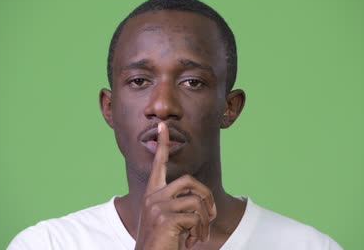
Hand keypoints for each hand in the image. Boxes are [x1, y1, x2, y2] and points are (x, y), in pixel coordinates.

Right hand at [135, 122, 216, 248]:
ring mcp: (158, 207)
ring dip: (204, 221)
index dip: (162, 144)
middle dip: (206, 197)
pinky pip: (196, 217)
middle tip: (210, 217)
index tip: (163, 126)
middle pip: (189, 181)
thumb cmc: (163, 242)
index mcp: (153, 194)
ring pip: (196, 201)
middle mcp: (153, 196)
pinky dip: (199, 231)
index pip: (158, 164)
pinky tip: (190, 242)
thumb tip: (204, 203)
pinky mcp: (165, 219)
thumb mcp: (171, 220)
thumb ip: (181, 206)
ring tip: (197, 236)